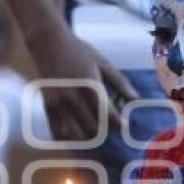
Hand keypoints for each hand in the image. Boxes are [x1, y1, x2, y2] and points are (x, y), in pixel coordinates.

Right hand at [27, 23, 138, 139]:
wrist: (49, 43)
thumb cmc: (80, 52)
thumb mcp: (103, 63)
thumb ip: (120, 82)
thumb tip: (136, 99)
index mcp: (89, 85)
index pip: (106, 113)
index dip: (118, 123)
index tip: (124, 125)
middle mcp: (72, 97)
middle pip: (92, 127)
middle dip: (104, 131)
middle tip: (110, 128)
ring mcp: (57, 104)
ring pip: (75, 134)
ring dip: (87, 138)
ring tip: (95, 133)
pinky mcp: (47, 107)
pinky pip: (57, 132)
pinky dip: (68, 139)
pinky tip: (77, 137)